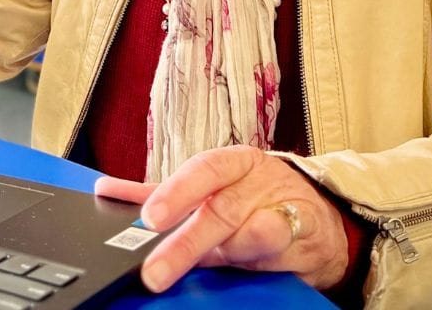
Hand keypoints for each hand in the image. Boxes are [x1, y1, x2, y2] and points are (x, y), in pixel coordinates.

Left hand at [95, 146, 347, 292]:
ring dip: (214, 252)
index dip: (176, 191)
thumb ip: (168, 194)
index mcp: (231, 162)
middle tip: (153, 269)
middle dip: (183, 243)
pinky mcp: (303, 231)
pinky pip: (279, 239)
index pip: (202, 170)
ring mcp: (280, 206)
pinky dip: (261, 245)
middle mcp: (254, 180)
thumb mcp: (213, 189)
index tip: (149, 216)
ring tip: (183, 268)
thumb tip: (112, 197)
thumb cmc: (256, 198)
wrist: (319, 216)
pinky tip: (249, 252)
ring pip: (246, 230)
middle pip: (217, 209)